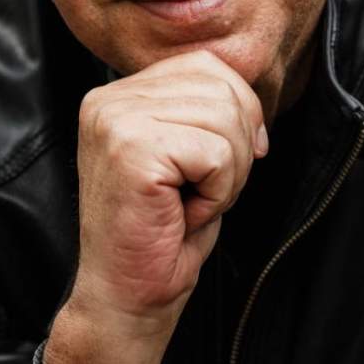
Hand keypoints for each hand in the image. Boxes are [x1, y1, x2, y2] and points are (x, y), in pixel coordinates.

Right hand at [69, 47, 267, 345]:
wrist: (126, 298)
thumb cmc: (162, 237)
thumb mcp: (188, 158)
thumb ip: (206, 111)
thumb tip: (254, 87)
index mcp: (117, 94)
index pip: (207, 65)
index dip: (240, 112)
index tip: (227, 163)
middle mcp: (108, 99)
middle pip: (222, 87)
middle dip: (236, 148)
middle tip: (202, 194)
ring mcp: (115, 121)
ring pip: (225, 119)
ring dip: (227, 175)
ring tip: (190, 205)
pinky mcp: (131, 150)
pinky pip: (216, 154)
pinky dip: (217, 192)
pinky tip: (183, 214)